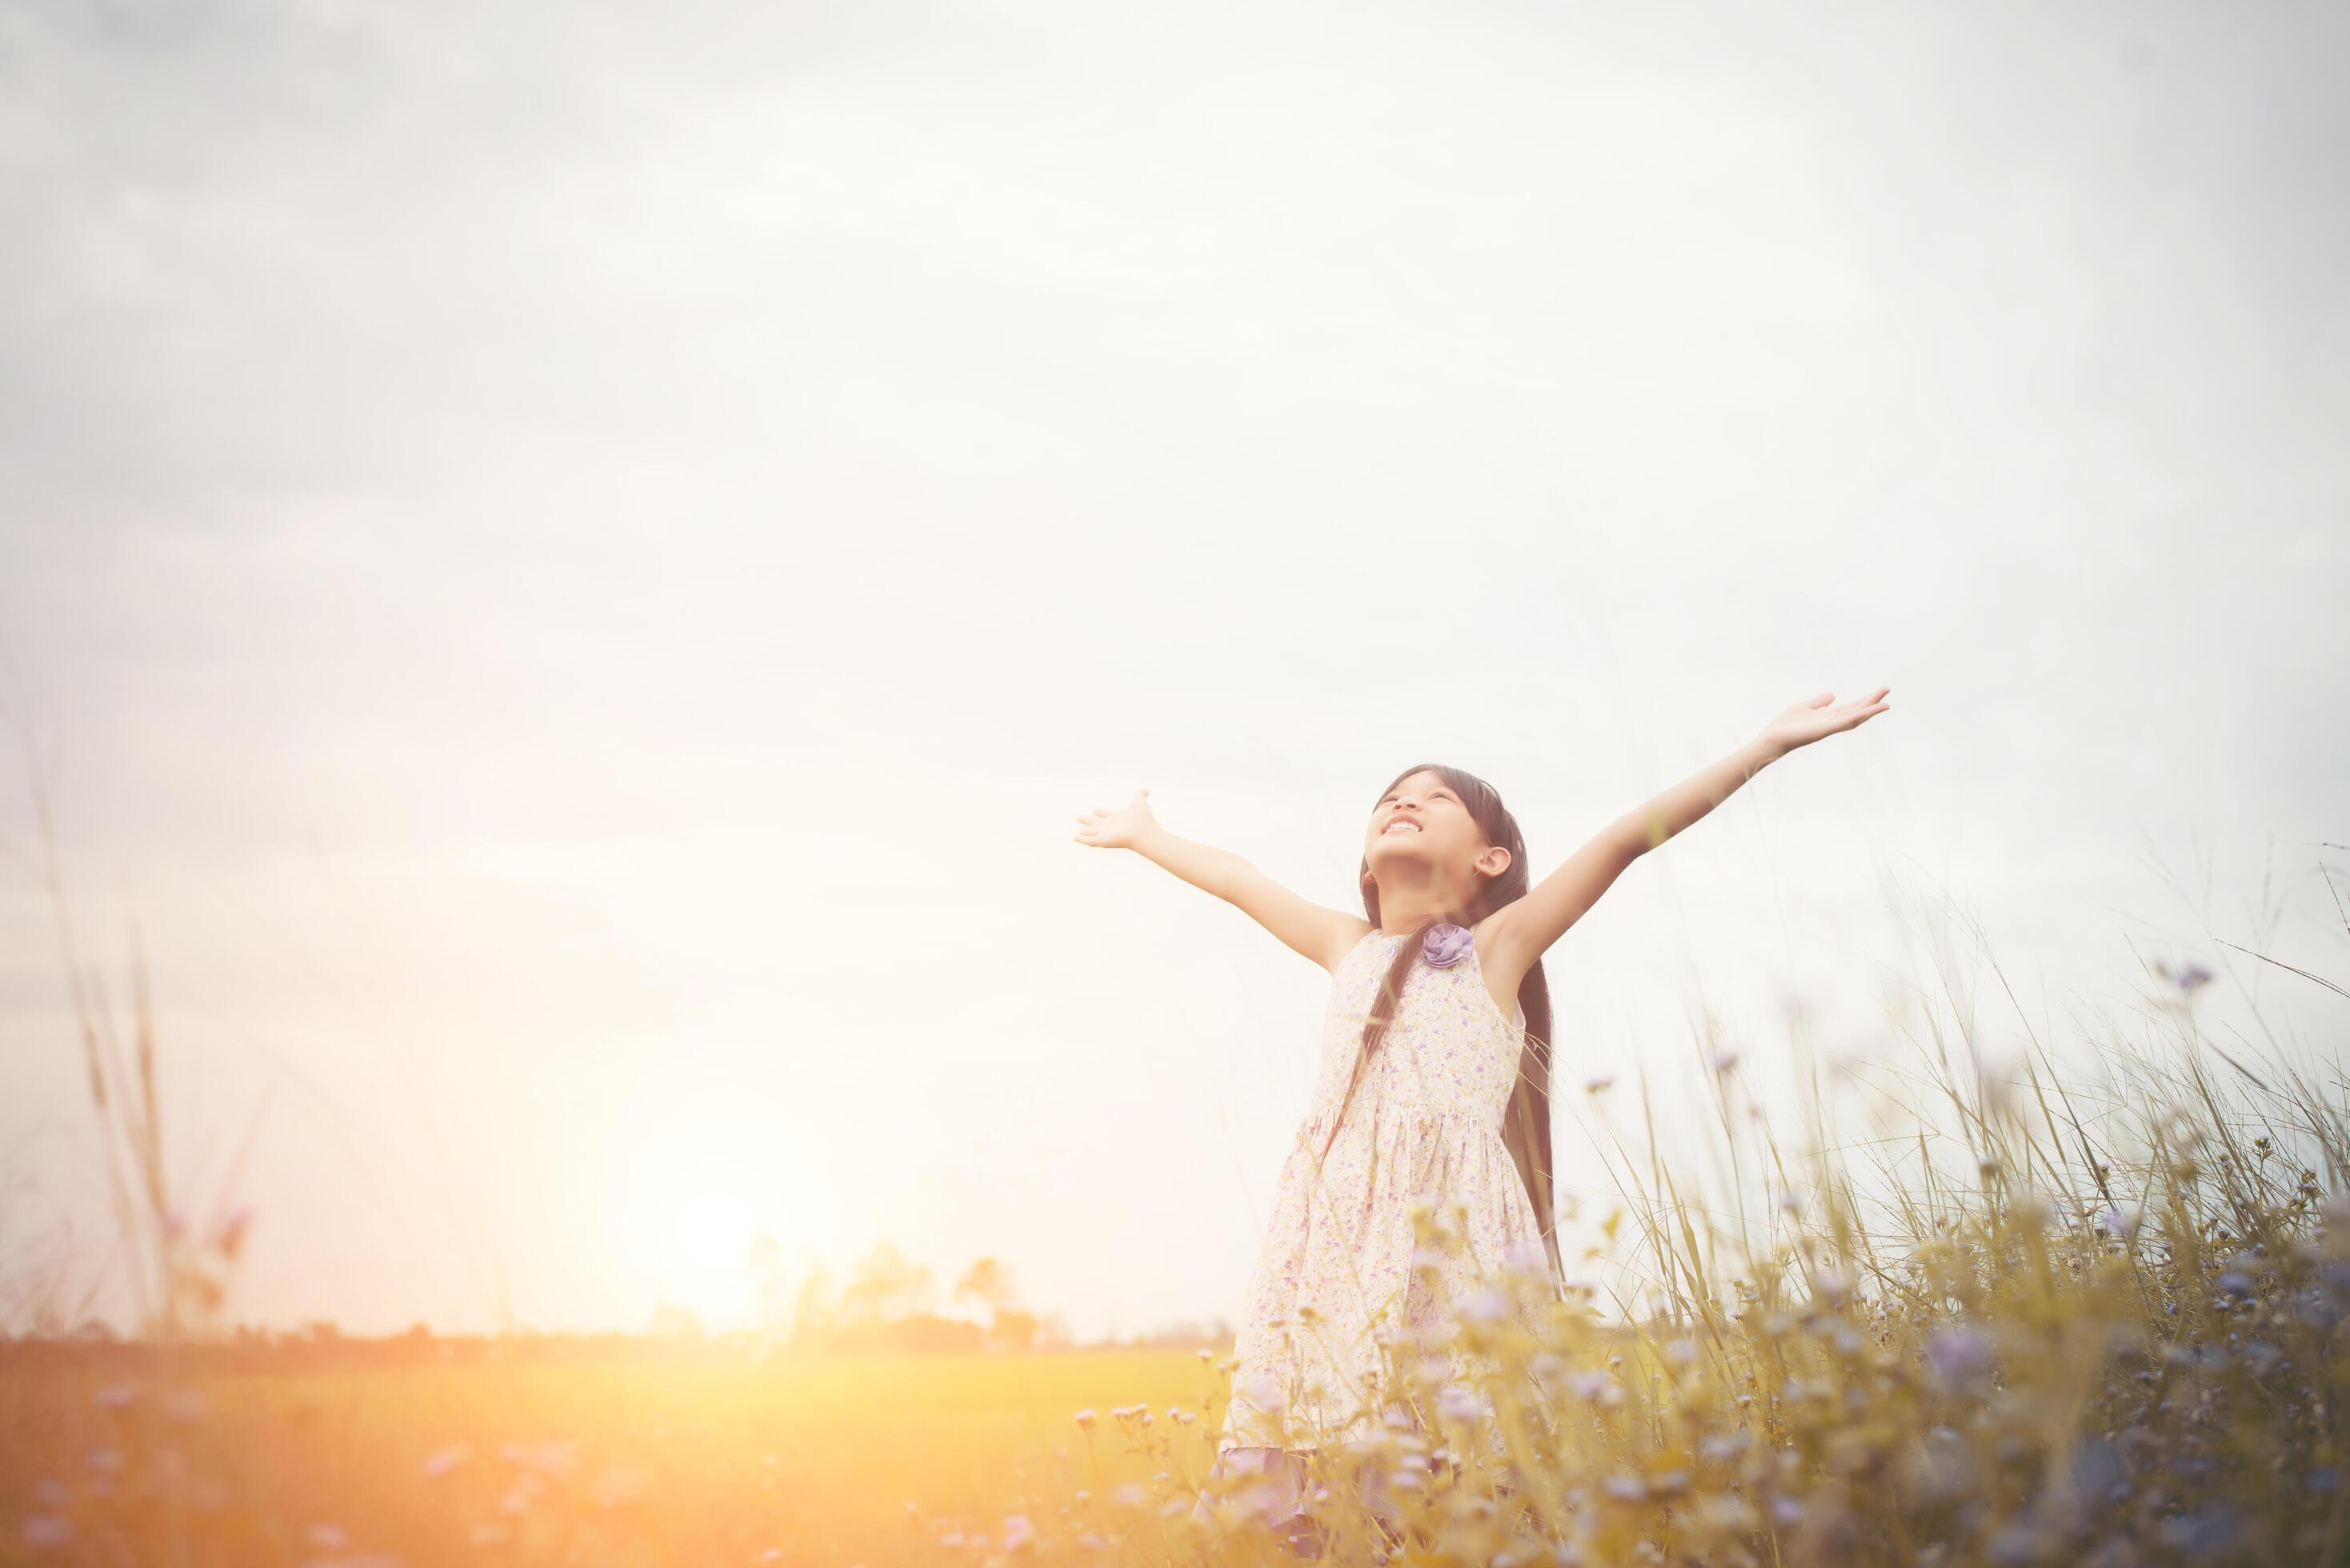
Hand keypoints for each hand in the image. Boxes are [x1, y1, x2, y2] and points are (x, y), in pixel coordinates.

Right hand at [1074, 788, 1158, 850]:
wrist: (1142, 832)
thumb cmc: (1142, 819)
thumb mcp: (1139, 802)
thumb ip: (1140, 795)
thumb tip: (1146, 789)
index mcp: (1116, 817)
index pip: (1106, 814)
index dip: (1100, 812)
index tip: (1095, 810)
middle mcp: (1110, 826)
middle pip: (1096, 823)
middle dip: (1087, 820)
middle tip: (1078, 817)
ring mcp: (1105, 834)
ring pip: (1092, 833)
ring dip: (1085, 833)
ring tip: (1077, 834)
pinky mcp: (1102, 841)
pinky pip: (1089, 841)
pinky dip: (1082, 839)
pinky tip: (1075, 838)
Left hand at [1757, 688, 1891, 757]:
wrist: (1773, 738)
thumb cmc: (1786, 725)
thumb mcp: (1805, 707)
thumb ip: (1819, 702)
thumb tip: (1833, 695)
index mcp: (1828, 716)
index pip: (1851, 708)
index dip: (1865, 701)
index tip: (1879, 692)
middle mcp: (1832, 722)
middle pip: (1856, 711)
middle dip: (1871, 702)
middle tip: (1887, 690)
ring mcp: (1830, 727)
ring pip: (1854, 718)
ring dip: (1870, 711)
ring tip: (1885, 704)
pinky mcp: (1824, 730)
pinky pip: (1843, 723)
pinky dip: (1856, 717)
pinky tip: (1867, 711)